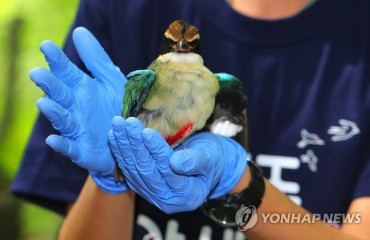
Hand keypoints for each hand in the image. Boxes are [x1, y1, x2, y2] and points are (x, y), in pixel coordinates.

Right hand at [30, 27, 127, 193]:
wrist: (131, 140)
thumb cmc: (118, 108)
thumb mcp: (111, 81)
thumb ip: (96, 59)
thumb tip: (79, 31)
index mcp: (82, 89)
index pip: (66, 72)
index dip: (57, 60)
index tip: (46, 45)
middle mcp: (76, 107)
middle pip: (60, 94)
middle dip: (50, 85)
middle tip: (38, 73)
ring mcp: (78, 129)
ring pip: (63, 120)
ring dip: (53, 112)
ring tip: (44, 103)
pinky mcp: (83, 150)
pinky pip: (71, 148)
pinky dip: (62, 144)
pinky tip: (53, 140)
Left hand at [109, 116, 247, 212]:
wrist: (208, 165)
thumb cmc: (213, 159)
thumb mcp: (210, 158)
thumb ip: (195, 161)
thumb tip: (176, 163)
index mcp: (187, 196)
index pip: (167, 172)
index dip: (156, 152)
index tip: (146, 132)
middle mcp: (168, 200)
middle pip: (147, 171)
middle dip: (134, 145)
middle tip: (126, 123)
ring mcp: (154, 195)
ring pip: (134, 169)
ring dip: (123, 146)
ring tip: (117, 125)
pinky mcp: (144, 187)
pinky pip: (129, 169)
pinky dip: (121, 152)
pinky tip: (114, 136)